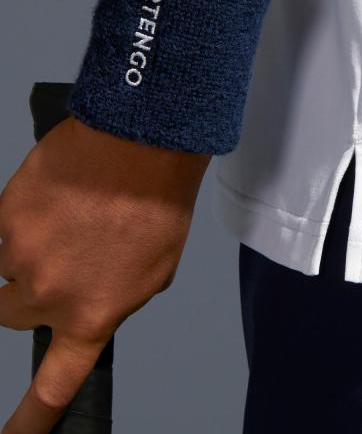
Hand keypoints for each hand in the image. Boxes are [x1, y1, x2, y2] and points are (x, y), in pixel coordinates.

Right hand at [0, 116, 208, 432]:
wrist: (143, 144)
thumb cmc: (158, 203)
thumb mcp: (155, 269)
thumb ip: (115, 299)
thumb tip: (92, 304)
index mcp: (92, 314)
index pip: (53, 385)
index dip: (29, 421)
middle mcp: (48, 295)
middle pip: (13, 313)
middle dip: (30, 290)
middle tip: (64, 255)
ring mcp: (20, 256)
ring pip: (10, 264)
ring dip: (35, 245)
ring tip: (76, 212)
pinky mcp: (5, 217)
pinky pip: (6, 225)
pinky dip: (29, 213)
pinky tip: (62, 193)